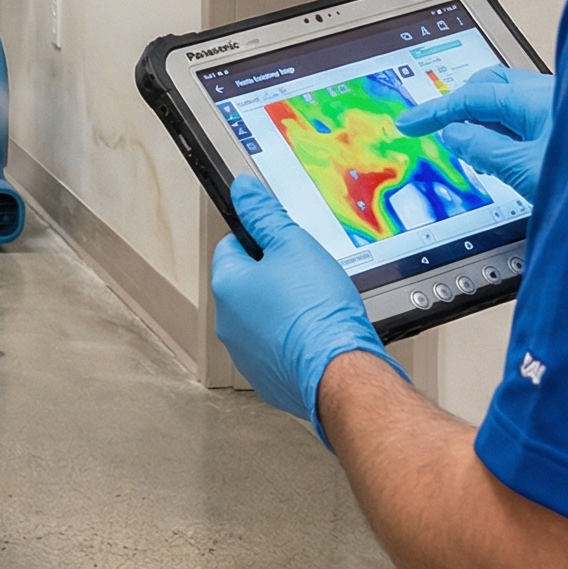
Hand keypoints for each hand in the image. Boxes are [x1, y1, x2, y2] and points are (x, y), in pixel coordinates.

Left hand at [212, 177, 401, 443]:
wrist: (339, 370)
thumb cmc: (318, 312)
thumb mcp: (294, 245)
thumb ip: (265, 215)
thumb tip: (243, 191)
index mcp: (228, 285)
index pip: (232, 246)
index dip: (261, 240)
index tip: (284, 245)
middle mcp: (228, 322)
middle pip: (247, 284)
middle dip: (275, 277)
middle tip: (307, 276)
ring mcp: (246, 352)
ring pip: (262, 318)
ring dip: (284, 310)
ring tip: (316, 308)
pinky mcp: (267, 377)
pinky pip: (277, 348)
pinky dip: (293, 340)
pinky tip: (316, 334)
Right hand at [399, 66, 553, 200]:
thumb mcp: (522, 169)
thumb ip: (481, 148)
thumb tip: (452, 134)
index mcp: (536, 96)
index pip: (470, 96)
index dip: (434, 111)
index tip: (409, 124)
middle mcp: (551, 94)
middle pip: (489, 85)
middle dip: (461, 107)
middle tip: (441, 130)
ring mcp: (563, 108)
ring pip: (509, 104)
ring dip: (486, 126)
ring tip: (480, 156)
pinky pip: (528, 119)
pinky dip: (508, 134)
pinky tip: (508, 159)